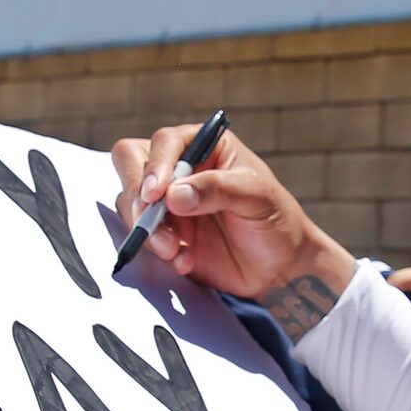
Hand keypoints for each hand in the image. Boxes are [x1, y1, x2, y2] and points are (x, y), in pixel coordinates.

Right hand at [110, 126, 356, 332]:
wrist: (279, 267)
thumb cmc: (276, 220)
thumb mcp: (257, 197)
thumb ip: (218, 189)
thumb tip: (174, 195)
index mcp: (204, 146)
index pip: (164, 143)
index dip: (155, 166)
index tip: (156, 194)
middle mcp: (180, 169)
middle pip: (131, 163)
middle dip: (136, 194)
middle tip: (149, 222)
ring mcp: (168, 202)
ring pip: (131, 203)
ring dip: (147, 229)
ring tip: (175, 250)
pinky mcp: (165, 232)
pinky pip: (143, 236)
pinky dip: (158, 251)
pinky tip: (186, 261)